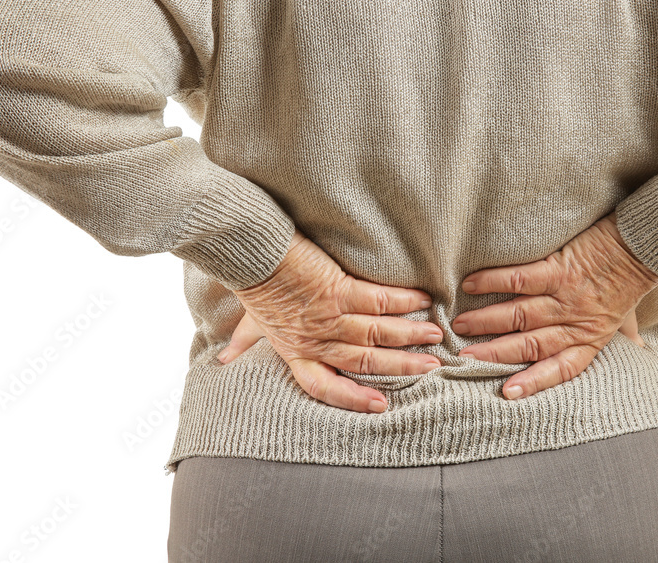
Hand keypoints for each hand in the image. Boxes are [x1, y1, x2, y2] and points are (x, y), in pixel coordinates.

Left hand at [221, 229, 442, 413]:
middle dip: (400, 367)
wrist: (252, 251)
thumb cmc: (253, 283)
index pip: (325, 386)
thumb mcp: (249, 320)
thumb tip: (223, 360)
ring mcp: (328, 315)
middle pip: (363, 362)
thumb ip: (245, 342)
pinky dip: (402, 302)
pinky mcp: (337, 288)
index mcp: (296, 351)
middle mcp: (316, 339)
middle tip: (430, 368)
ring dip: (409, 335)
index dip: (352, 399)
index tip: (380, 406)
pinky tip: (422, 300)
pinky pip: (378, 300)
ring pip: (377, 333)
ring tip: (435, 336)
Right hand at [453, 211, 657, 400]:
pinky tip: (471, 285)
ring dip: (486, 321)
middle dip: (494, 354)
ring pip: (519, 315)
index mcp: (590, 339)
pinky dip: (493, 282)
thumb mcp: (629, 316)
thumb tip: (638, 351)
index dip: (533, 381)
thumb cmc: (631, 280)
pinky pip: (521, 278)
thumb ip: (624, 336)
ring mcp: (566, 296)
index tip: (507, 393)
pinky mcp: (560, 268)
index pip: (559, 368)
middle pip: (528, 345)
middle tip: (463, 360)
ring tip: (458, 326)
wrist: (643, 243)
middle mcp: (575, 323)